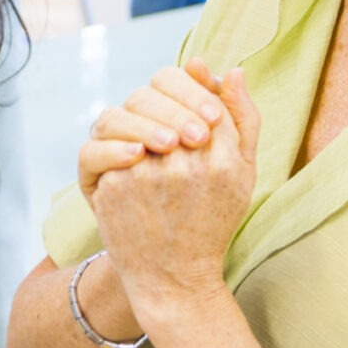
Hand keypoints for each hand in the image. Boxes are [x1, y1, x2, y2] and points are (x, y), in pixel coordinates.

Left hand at [91, 63, 259, 321]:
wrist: (174, 278)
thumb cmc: (211, 221)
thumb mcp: (243, 174)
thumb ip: (242, 119)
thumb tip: (230, 69)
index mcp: (222, 158)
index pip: (197, 91)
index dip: (188, 88)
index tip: (189, 104)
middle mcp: (184, 162)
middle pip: (156, 96)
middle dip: (159, 101)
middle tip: (166, 120)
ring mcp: (145, 173)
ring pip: (126, 114)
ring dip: (134, 120)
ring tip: (149, 142)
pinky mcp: (113, 185)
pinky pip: (105, 143)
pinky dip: (115, 144)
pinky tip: (131, 159)